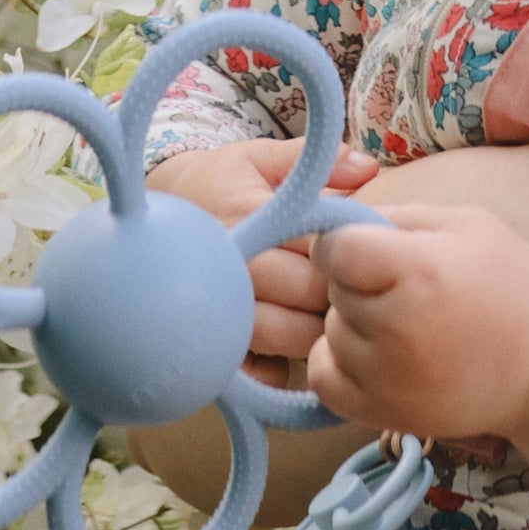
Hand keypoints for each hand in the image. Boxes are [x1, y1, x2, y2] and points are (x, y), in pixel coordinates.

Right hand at [146, 135, 377, 367]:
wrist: (158, 215)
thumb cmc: (221, 184)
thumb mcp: (263, 159)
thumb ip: (319, 163)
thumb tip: (369, 170)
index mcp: (254, 217)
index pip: (320, 247)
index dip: (353, 257)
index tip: (370, 257)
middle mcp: (236, 266)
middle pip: (310, 295)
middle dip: (344, 295)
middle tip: (364, 290)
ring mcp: (221, 309)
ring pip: (290, 337)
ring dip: (319, 331)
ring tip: (333, 315)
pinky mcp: (215, 342)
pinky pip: (259, 370)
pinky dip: (283, 367)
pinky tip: (295, 349)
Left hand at [312, 206, 528, 454]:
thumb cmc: (508, 283)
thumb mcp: (466, 225)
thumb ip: (399, 217)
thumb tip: (338, 220)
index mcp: (420, 271)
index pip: (334, 248)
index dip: (343, 242)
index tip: (366, 247)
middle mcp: (397, 328)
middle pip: (333, 289)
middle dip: (355, 281)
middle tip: (397, 286)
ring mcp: (387, 378)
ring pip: (329, 332)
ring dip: (351, 322)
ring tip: (397, 322)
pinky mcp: (383, 413)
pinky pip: (324, 379)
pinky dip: (338, 363)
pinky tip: (372, 354)